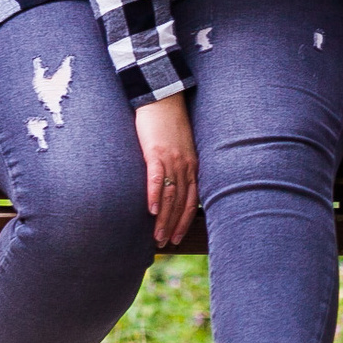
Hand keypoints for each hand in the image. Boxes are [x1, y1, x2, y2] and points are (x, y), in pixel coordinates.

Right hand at [134, 93, 197, 246]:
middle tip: (165, 244)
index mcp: (192, 166)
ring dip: (163, 218)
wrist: (162, 98)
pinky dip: (154, 195)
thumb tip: (172, 186)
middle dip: (173, 225)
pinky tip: (150, 211)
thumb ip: (179, 166)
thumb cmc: (169, 124)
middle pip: (181, 202)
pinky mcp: (156, 152)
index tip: (177, 237)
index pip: (192, 200)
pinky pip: (156, 177)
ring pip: (169, 195)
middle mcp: (185, 165)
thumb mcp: (181, 147)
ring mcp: (171, 159)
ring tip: (156, 236)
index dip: (184, 221)